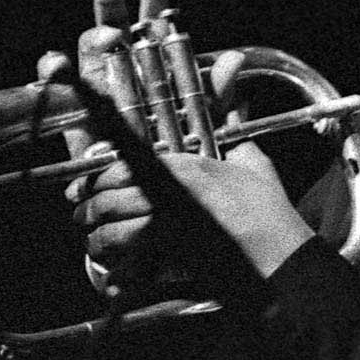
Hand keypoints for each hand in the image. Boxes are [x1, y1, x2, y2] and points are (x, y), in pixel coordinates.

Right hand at [37, 0, 246, 273]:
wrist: (162, 232)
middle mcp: (128, 87)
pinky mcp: (84, 136)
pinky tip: (56, 60)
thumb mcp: (211, 136)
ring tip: (105, 30)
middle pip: (117, 36)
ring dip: (95, 40)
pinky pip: (69, 102)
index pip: (156, 29)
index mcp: (160, 78)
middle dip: (114, 7)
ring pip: (92, 62)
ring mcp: (103, 108)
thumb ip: (219, 97)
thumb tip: (235, 59)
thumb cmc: (186, 180)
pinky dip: (61, 79)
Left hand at [87, 141, 313, 278]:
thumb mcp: (251, 160)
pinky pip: (125, 262)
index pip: (121, 167)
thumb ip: (232, 122)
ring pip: (111, 231)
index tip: (88, 186)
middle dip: (89, 209)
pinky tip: (112, 272)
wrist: (277, 254)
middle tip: (83, 216)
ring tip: (94, 243)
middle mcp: (168, 194)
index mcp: (183, 167)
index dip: (98, 178)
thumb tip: (234, 87)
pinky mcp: (167, 259)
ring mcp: (165, 227)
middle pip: (108, 200)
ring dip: (97, 238)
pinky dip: (113, 267)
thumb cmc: (267, 210)